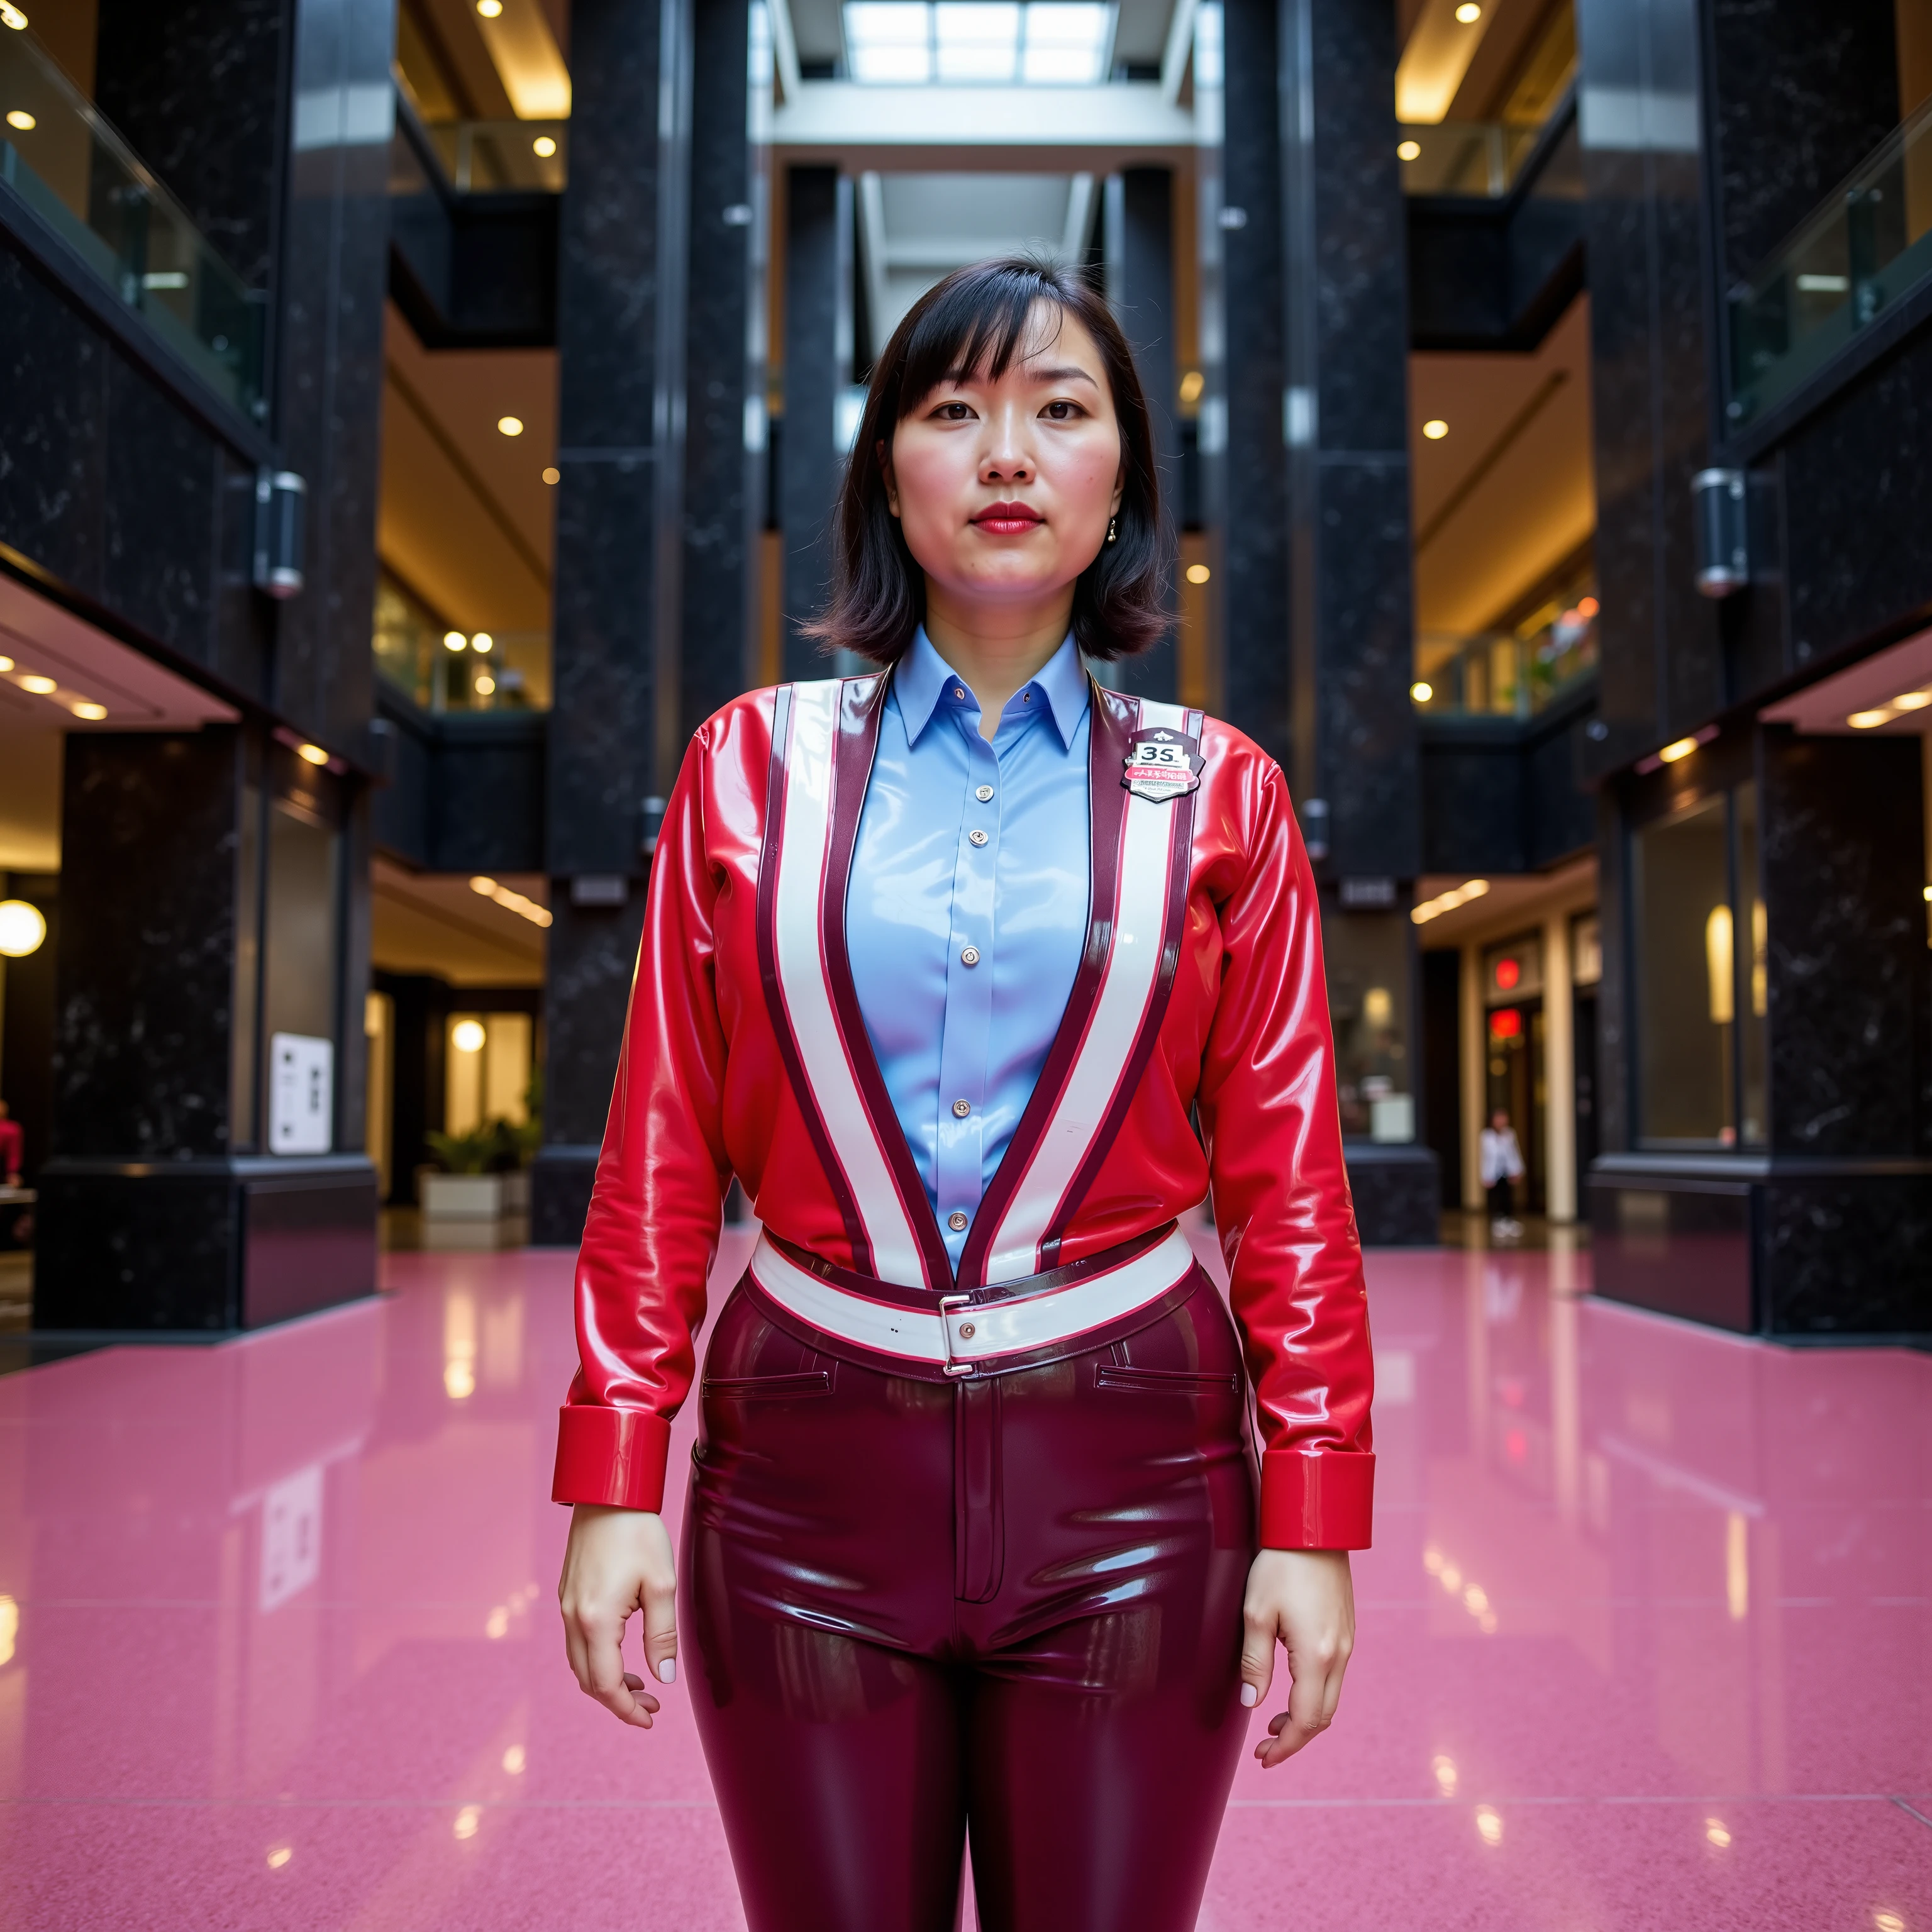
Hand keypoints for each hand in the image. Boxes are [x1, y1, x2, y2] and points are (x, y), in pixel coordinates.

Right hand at [558, 1504, 678, 1728]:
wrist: (608, 1493)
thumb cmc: (638, 1533)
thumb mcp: (662, 1584)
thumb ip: (663, 1635)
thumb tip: (664, 1677)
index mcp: (596, 1620)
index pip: (606, 1685)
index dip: (627, 1710)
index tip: (649, 1719)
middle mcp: (573, 1618)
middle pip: (588, 1680)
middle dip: (618, 1701)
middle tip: (650, 1706)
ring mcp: (566, 1606)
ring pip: (580, 1663)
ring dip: (606, 1681)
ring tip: (640, 1684)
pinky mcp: (568, 1594)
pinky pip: (577, 1642)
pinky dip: (597, 1659)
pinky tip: (621, 1653)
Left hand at [1239, 1548, 1354, 1767]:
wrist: (1314, 1527)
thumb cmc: (1281, 1564)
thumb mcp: (1256, 1613)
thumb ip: (1254, 1662)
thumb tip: (1251, 1702)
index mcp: (1317, 1655)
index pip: (1306, 1720)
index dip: (1285, 1745)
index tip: (1263, 1758)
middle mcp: (1340, 1654)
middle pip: (1323, 1716)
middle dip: (1294, 1737)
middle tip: (1264, 1747)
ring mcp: (1347, 1643)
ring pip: (1330, 1697)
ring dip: (1304, 1716)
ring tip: (1273, 1722)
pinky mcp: (1346, 1630)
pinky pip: (1333, 1676)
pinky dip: (1313, 1694)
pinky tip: (1291, 1689)